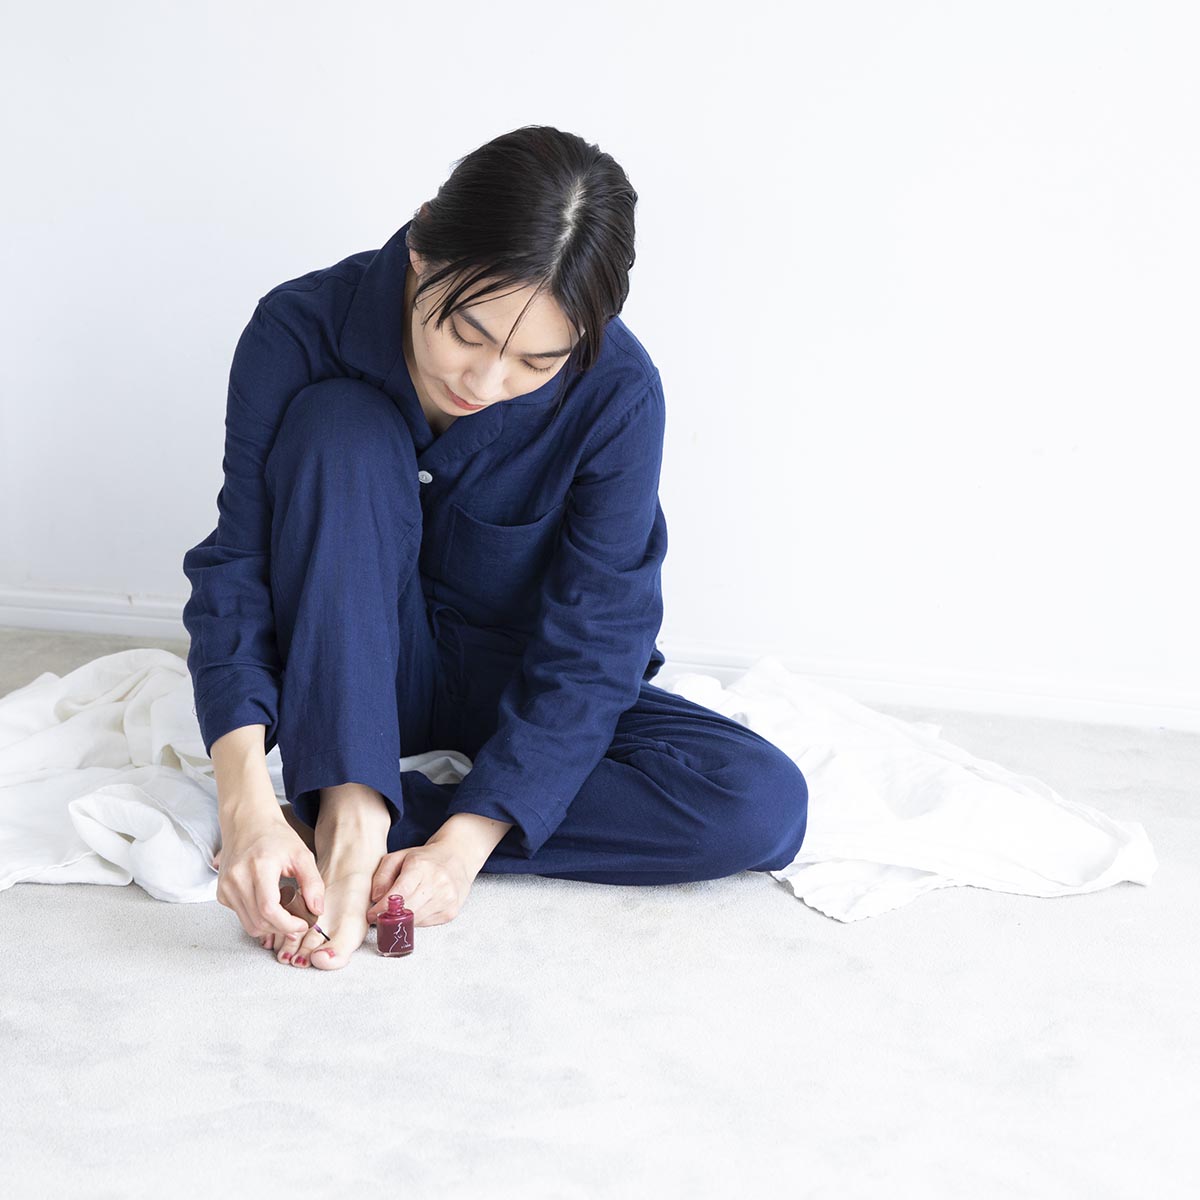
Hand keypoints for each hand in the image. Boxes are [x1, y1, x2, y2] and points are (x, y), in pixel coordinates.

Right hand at [215, 809, 325, 946]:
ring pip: (249, 924)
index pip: (269, 909)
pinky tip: (269, 906)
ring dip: (270, 927)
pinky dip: (257, 918)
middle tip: (297, 923)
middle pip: (259, 921)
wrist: (248, 824)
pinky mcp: (221, 893)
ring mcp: (226, 886)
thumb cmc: (276, 837)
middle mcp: (237, 877)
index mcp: (259, 866)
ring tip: (285, 915)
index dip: (287, 924)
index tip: (302, 924)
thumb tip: (317, 910)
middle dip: (282, 929)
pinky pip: (241, 916)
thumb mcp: (302, 855)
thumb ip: (313, 883)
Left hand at [367, 840, 478, 926]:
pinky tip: (417, 908)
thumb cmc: (425, 858)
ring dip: (403, 920)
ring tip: (399, 911)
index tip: (371, 915)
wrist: (457, 858)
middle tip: (380, 916)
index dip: (383, 907)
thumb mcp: (399, 857)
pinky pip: (426, 924)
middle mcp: (437, 882)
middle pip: (408, 910)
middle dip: (390, 917)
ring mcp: (447, 898)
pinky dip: (417, 920)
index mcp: (421, 866)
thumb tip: (376, 898)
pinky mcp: (451, 911)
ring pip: (416, 920)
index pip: (401, 893)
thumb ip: (382, 875)